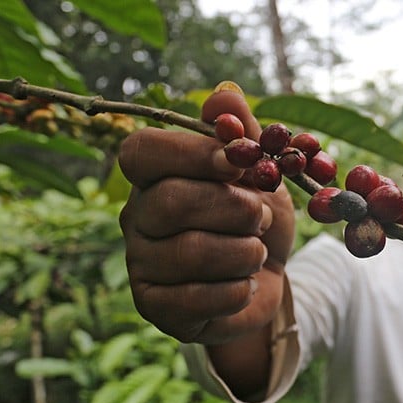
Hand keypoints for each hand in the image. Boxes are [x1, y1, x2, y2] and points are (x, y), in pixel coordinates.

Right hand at [118, 84, 295, 344]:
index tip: (238, 160)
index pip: (143, 152)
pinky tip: (245, 285)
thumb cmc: (257, 220)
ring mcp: (141, 263)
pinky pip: (199, 298)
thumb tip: (226, 95)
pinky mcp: (155, 306)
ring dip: (244, 252)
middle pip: (172, 202)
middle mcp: (137, 217)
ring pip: (191, 252)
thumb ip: (244, 134)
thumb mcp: (260, 174)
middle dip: (235, 208)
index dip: (191, 153)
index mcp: (155, 176)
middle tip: (262, 216)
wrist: (265, 279)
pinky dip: (238, 290)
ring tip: (257, 252)